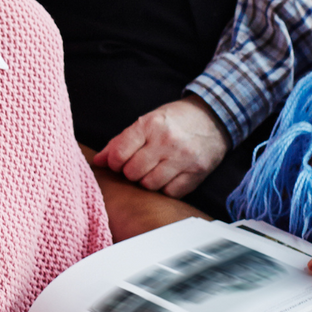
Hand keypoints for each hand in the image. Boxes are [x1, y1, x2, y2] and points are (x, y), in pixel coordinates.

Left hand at [92, 95, 228, 197]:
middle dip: (130, 172)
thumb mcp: (147, 121)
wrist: (213, 118)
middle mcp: (167, 141)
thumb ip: (121, 141)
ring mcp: (183, 158)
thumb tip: (98, 161)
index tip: (118, 162)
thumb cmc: (175, 120)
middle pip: (133, 172)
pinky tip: (167, 177)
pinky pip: (170, 193)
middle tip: (137, 166)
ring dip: (146, 182)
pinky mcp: (196, 173)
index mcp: (151, 124)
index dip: (114, 162)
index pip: (119, 153)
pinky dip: (164, 189)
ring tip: (152, 171)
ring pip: (150, 185)